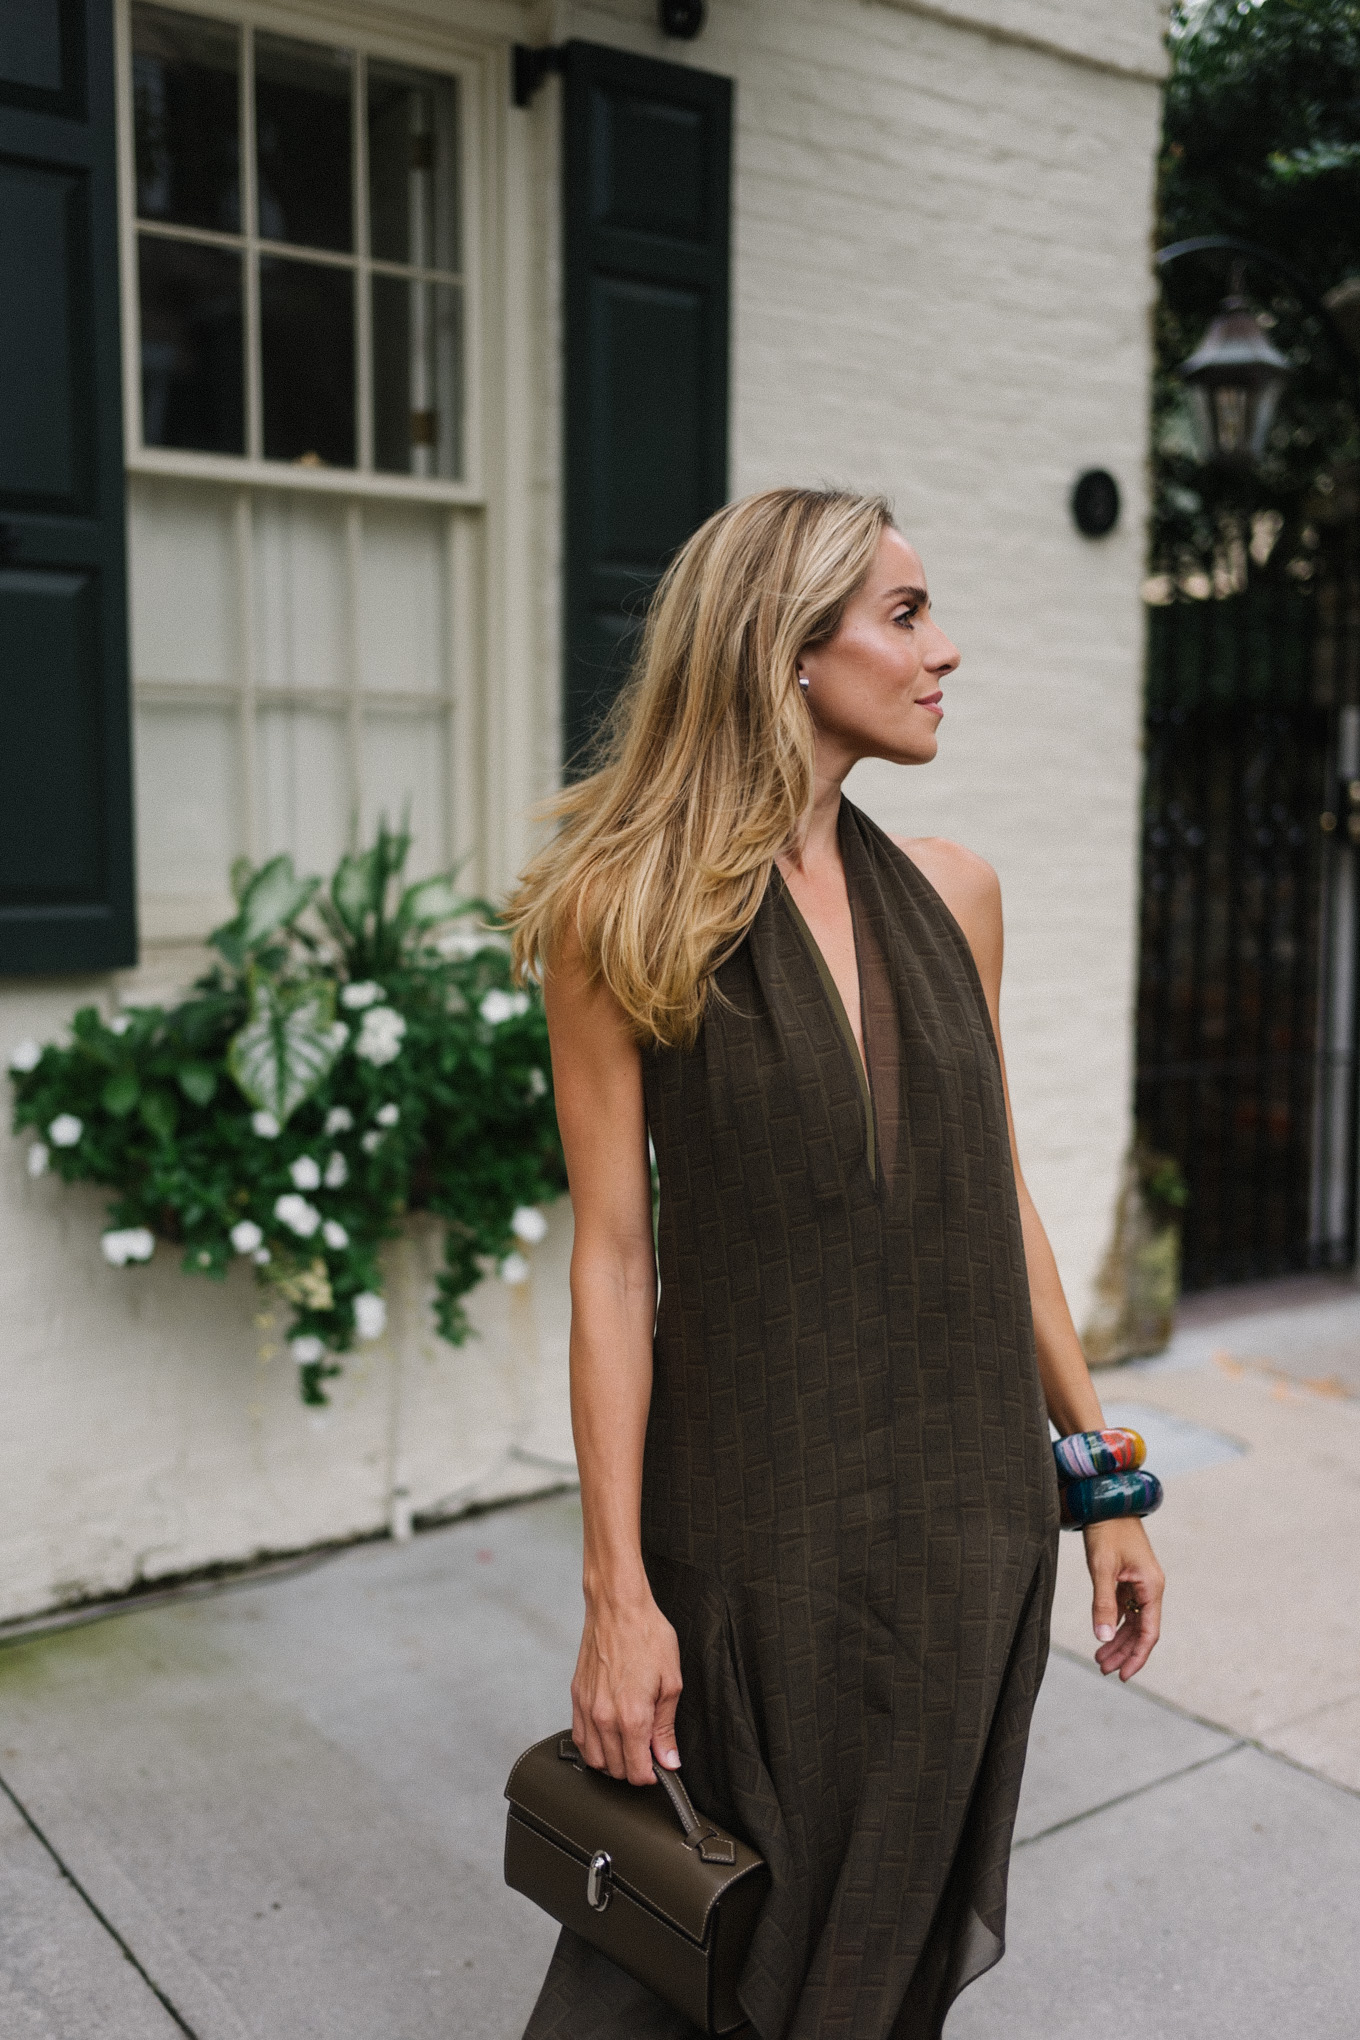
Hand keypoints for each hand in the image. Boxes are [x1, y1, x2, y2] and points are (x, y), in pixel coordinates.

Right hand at [571, 1589, 682, 1784]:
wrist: (617, 1607)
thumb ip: (666, 1727)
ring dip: (612, 1762)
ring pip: (595, 1759)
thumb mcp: (671, 1681)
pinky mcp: (576, 1697)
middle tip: (648, 1754)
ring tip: (629, 1748)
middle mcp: (605, 1717)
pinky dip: (593, 1747)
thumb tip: (668, 1760)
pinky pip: (580, 1738)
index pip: (636, 1771)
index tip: (659, 1768)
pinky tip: (608, 1738)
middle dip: (633, 1769)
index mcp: (632, 1715)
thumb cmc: (646, 1635)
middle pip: (615, 1769)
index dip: (650, 1776)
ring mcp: (587, 1708)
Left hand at [1084, 1517, 1163, 1680]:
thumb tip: (1102, 1637)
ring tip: (1100, 1659)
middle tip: (1104, 1669)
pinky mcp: (1128, 1578)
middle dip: (1123, 1651)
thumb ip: (1103, 1603)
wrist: (1106, 1502)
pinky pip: (1125, 1608)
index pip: (1149, 1632)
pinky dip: (1114, 1623)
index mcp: (1152, 1587)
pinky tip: (1103, 1635)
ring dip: (1117, 1640)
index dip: (1137, 1656)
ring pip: (1132, 1621)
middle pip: (1141, 1630)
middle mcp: (1150, 1588)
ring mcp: (1140, 1583)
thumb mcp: (1102, 1568)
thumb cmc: (1107, 1531)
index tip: (1124, 1675)